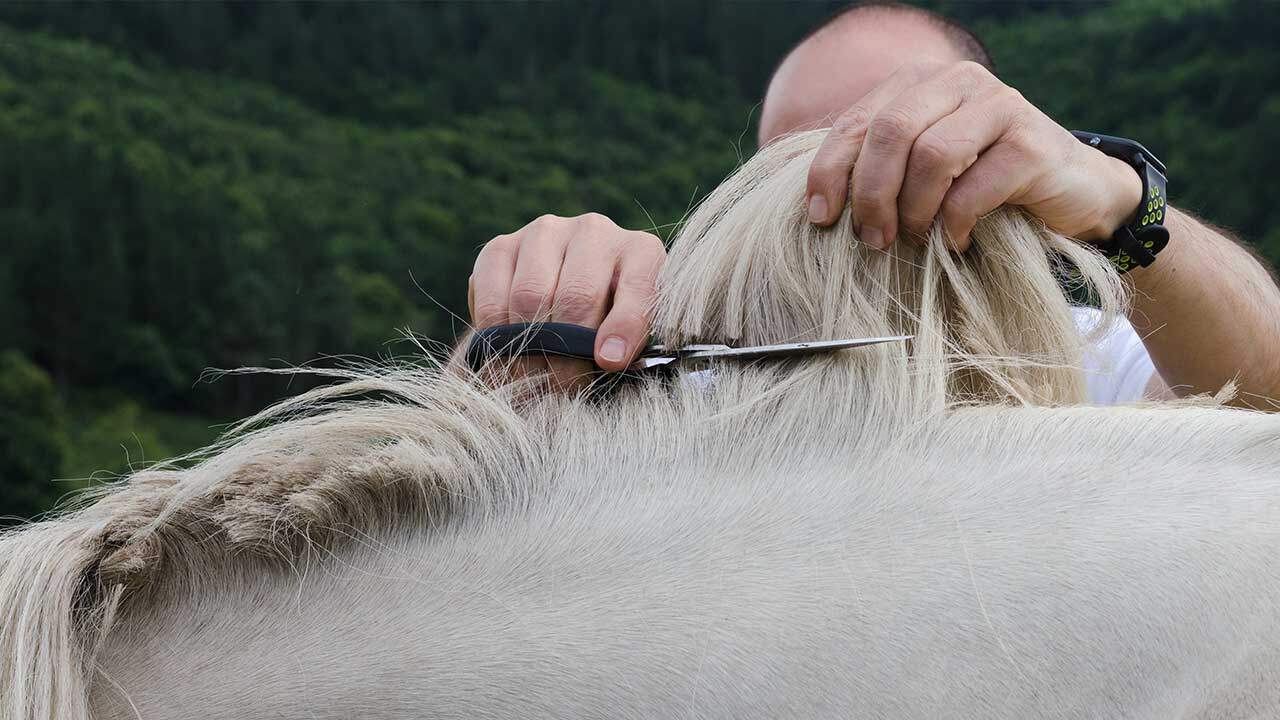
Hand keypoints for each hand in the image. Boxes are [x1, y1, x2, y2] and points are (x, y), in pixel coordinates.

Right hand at [467, 213, 664, 388]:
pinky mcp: (502, 247)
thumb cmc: (609, 330)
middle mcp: (595, 232)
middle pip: (577, 295)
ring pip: (530, 295)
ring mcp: (546, 233)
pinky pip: (491, 295)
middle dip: (568, 353)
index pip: (639, 285)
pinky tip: (504, 360)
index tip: (609, 362)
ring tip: (531, 383)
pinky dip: (495, 335)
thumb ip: (630, 345)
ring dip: (528, 348)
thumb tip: (608, 359)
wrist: (561, 304)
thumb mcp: (634, 338)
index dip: (625, 326)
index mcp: (641, 252)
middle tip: (563, 389)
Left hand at [804, 60, 1141, 250]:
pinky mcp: (1033, 144)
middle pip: (890, 131)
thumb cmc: (982, 187)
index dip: (829, 171)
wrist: (1073, 193)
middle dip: (871, 194)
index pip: (857, 121)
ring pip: (931, 155)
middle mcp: (959, 83)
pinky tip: (955, 241)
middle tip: (871, 240)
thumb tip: (815, 206)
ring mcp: (1001, 106)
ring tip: (915, 240)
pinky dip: (954, 224)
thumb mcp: (922, 172)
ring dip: (913, 210)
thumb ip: (879, 169)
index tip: (820, 218)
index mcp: (921, 84)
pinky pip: (973, 188)